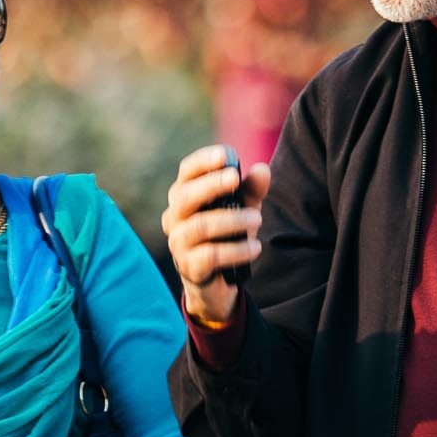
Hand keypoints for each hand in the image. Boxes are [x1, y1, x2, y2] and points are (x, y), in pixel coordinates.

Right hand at [162, 144, 270, 323]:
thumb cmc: (226, 235)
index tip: (225, 155)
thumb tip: (261, 170)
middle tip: (236, 180)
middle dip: (211, 185)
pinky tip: (255, 247)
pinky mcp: (189, 267)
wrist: (217, 281)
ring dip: (232, 221)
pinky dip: (236, 250)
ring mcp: (179, 244)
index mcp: (184, 196)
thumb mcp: (242, 208)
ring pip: (200, 227)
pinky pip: (211, 256)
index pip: (186, 172)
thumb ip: (252, 190)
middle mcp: (175, 218)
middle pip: (186, 197)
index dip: (203, 161)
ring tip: (258, 220)